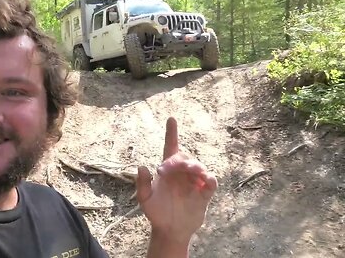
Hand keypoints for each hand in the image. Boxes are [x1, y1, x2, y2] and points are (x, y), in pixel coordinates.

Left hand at [136, 117, 217, 241]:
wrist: (169, 230)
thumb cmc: (156, 212)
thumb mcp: (145, 199)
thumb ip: (142, 184)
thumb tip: (141, 166)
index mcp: (167, 171)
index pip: (170, 148)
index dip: (171, 133)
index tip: (171, 119)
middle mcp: (181, 174)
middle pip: (185, 158)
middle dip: (181, 160)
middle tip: (174, 168)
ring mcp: (193, 183)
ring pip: (199, 168)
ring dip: (196, 167)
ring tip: (194, 172)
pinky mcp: (204, 195)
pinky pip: (210, 184)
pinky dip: (210, 180)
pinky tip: (207, 180)